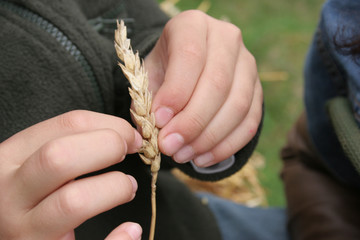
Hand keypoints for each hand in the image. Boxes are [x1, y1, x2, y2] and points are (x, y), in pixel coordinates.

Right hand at [0, 110, 142, 239]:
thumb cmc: (24, 197)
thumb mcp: (30, 163)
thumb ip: (66, 146)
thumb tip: (123, 136)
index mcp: (9, 159)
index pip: (67, 125)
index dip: (111, 126)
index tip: (130, 135)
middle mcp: (10, 195)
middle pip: (61, 157)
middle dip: (108, 147)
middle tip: (128, 152)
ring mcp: (23, 231)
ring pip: (73, 202)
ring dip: (114, 189)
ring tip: (127, 187)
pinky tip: (129, 229)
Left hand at [145, 10, 262, 166]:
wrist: (190, 67)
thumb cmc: (165, 71)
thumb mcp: (149, 76)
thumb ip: (148, 100)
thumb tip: (154, 132)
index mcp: (193, 26)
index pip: (190, 57)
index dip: (176, 93)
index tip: (159, 122)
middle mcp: (227, 38)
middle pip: (218, 84)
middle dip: (192, 122)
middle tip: (170, 147)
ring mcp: (248, 64)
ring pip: (238, 106)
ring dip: (208, 138)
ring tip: (183, 156)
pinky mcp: (258, 90)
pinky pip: (250, 122)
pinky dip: (226, 146)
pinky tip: (202, 159)